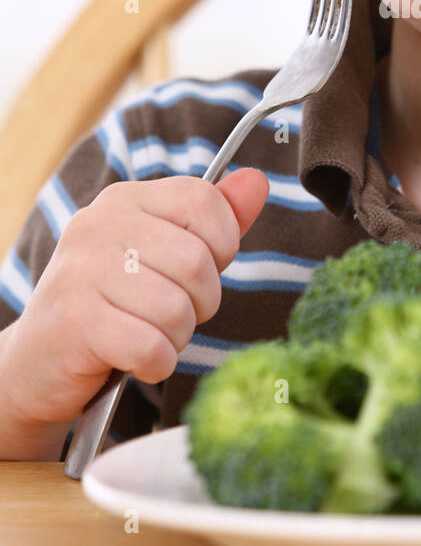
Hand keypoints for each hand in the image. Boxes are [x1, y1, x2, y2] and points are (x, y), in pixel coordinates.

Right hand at [0, 169, 268, 439]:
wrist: (38, 364)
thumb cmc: (114, 306)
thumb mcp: (162, 255)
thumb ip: (213, 220)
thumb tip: (256, 181)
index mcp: (124, 199)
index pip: (203, 200)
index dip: (221, 244)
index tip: (198, 270)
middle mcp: (98, 225)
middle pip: (197, 261)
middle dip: (199, 303)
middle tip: (168, 314)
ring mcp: (81, 271)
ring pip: (177, 308)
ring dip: (175, 337)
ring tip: (147, 335)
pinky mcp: (75, 321)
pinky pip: (151, 346)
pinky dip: (155, 363)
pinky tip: (133, 360)